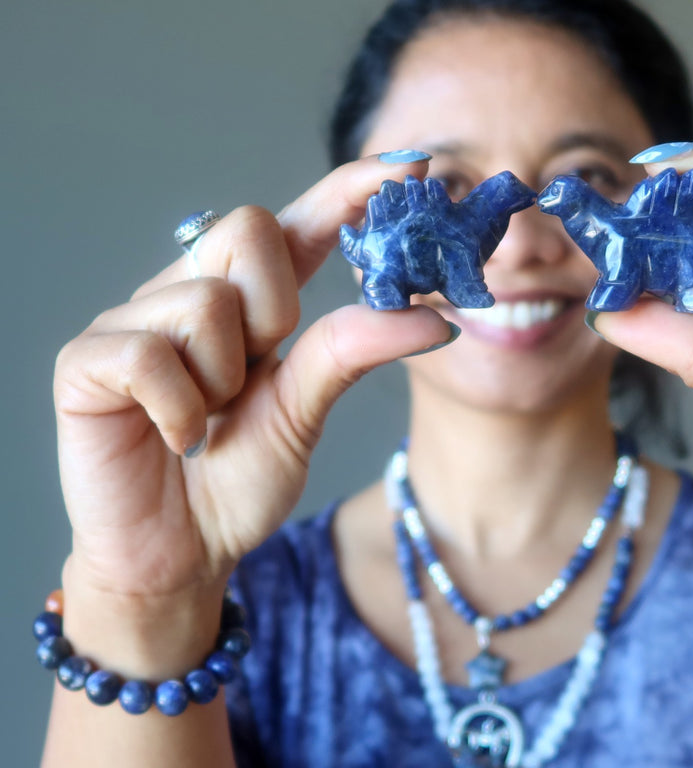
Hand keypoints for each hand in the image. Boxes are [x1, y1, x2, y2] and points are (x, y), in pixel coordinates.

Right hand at [54, 154, 451, 605]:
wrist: (179, 554)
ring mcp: (132, 322)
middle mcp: (188, 293)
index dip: (349, 189)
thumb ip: (352, 352)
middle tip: (258, 372)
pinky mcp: (86, 362)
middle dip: (273, 308)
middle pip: (246, 229)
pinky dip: (180, 410)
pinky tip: (177, 439)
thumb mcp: (304, 411)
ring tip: (207, 419)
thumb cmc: (236, 480)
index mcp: (248, 302)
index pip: (299, 224)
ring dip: (223, 379)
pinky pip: (148, 355)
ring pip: (204, 300)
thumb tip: (436, 317)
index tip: (413, 164)